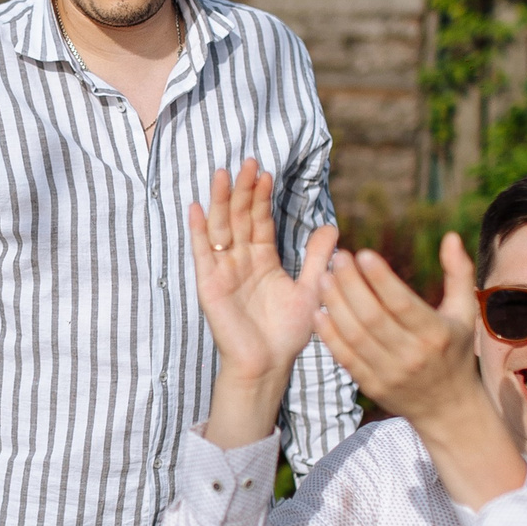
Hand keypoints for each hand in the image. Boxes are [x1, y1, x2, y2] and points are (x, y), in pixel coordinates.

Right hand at [188, 160, 337, 384]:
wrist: (267, 364)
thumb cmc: (287, 333)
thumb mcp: (310, 289)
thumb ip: (317, 258)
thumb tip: (331, 226)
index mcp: (263, 260)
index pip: (260, 221)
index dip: (261, 197)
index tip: (266, 172)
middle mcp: (241, 261)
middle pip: (238, 218)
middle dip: (242, 190)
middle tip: (247, 161)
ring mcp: (223, 271)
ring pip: (220, 228)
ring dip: (219, 201)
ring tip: (221, 173)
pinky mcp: (209, 284)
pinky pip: (202, 253)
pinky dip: (198, 231)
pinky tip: (195, 207)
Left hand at [317, 232, 524, 507]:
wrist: (448, 407)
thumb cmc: (456, 351)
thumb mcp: (465, 312)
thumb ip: (459, 273)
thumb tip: (450, 235)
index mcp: (437, 334)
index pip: (402, 303)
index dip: (380, 278)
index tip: (362, 253)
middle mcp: (412, 355)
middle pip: (372, 316)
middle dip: (351, 284)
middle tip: (337, 258)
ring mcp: (389, 373)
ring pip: (354, 335)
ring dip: (335, 305)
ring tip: (323, 278)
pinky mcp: (371, 385)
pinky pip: (345, 357)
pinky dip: (329, 335)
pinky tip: (319, 312)